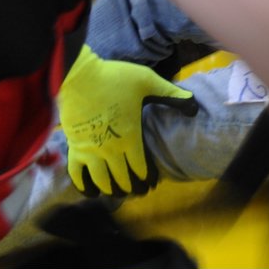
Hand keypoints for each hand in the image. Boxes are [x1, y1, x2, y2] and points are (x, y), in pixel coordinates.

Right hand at [57, 45, 196, 196]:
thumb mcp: (149, 82)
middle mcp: (110, 149)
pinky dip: (85, 186)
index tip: (153, 182)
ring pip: (102, 180)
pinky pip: (77, 175)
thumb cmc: (115, 78)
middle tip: (140, 192)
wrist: (78, 75)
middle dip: (133, 187)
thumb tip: (194, 107)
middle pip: (123, 178)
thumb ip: (172, 95)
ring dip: (112, 189)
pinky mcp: (74, 148)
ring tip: (120, 193)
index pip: (142, 167)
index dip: (148, 178)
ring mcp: (90, 151)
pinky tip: (92, 192)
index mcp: (130, 136)